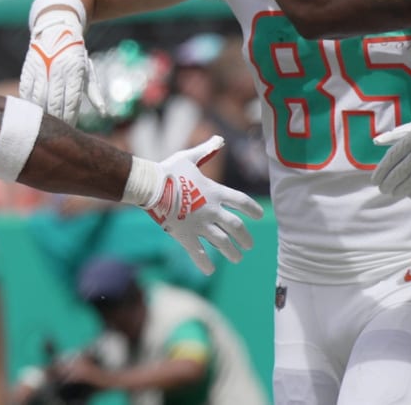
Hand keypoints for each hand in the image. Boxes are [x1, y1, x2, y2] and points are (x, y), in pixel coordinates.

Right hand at [18, 9, 104, 126]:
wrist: (56, 31)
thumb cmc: (75, 56)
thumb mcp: (88, 71)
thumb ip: (95, 93)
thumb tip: (104, 114)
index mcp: (74, 71)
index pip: (71, 101)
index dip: (70, 118)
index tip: (71, 129)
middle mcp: (57, 70)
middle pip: (54, 102)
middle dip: (57, 119)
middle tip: (58, 131)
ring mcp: (41, 69)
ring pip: (39, 98)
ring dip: (42, 114)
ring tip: (46, 125)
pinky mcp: (28, 68)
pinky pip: (26, 91)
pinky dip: (29, 103)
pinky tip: (33, 112)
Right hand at [145, 136, 264, 274]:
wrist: (150, 186)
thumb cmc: (169, 170)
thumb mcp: (190, 157)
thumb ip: (206, 150)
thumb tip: (219, 139)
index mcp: (215, 191)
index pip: (242, 202)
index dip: (253, 210)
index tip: (260, 217)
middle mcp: (212, 210)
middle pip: (236, 227)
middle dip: (245, 237)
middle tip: (249, 245)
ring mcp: (199, 224)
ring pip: (222, 243)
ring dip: (232, 252)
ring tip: (237, 258)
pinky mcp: (185, 235)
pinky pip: (198, 253)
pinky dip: (204, 263)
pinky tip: (210, 271)